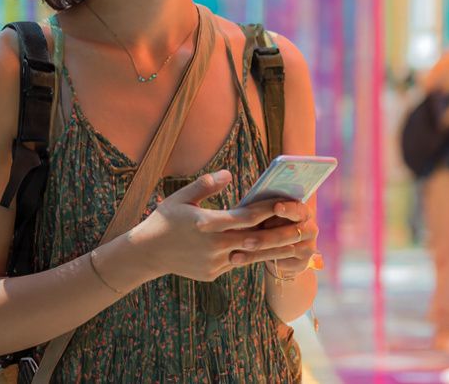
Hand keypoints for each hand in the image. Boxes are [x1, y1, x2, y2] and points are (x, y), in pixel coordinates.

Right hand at [127, 170, 312, 282]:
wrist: (147, 254)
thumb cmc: (165, 220)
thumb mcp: (181, 197)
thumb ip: (205, 185)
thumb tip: (228, 174)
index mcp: (207, 224)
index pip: (245, 217)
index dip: (267, 210)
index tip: (284, 202)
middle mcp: (213, 245)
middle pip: (254, 239)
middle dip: (279, 233)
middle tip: (302, 227)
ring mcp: (214, 263)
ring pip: (250, 255)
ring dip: (274, 250)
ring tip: (296, 244)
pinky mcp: (212, 274)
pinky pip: (237, 262)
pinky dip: (253, 256)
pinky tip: (269, 251)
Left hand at [231, 201, 316, 279]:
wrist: (282, 251)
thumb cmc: (270, 225)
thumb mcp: (268, 215)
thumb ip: (263, 211)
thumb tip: (240, 206)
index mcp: (303, 212)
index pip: (297, 209)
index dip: (287, 209)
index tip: (276, 207)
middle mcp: (310, 229)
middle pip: (286, 234)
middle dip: (263, 239)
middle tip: (244, 241)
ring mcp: (308, 248)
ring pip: (280, 251)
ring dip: (256, 254)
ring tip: (235, 256)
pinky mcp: (302, 264)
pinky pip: (280, 264)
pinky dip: (259, 262)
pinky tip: (241, 261)